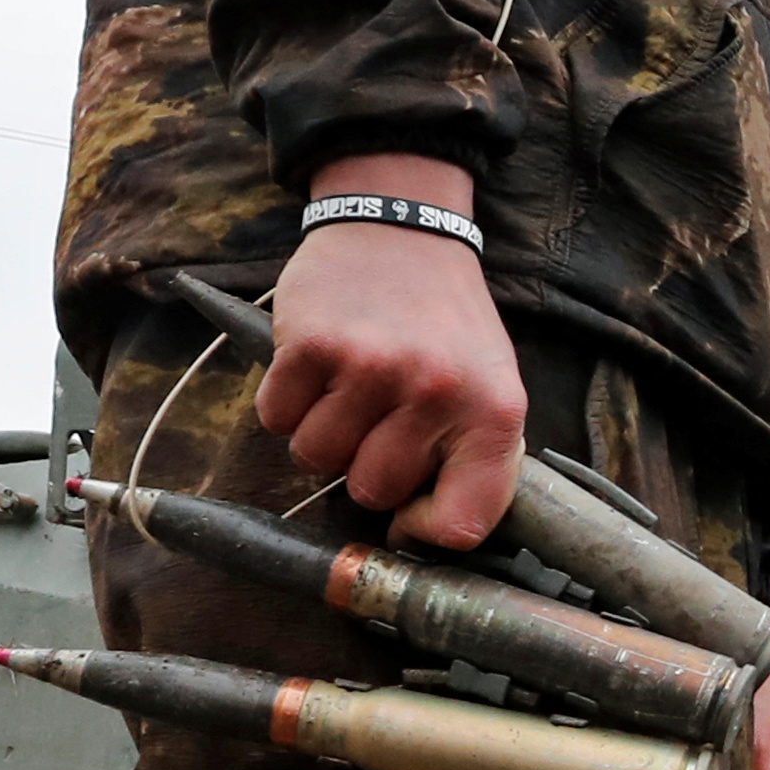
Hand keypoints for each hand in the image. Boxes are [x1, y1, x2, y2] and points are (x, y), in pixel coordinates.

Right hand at [263, 161, 520, 547]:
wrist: (400, 229)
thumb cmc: (445, 323)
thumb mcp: (492, 387)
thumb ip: (473, 461)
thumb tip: (424, 540)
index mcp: (494, 412)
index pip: (461, 525)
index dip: (426, 529)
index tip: (412, 511)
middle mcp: (435, 392)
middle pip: (370, 492)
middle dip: (365, 463)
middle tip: (380, 414)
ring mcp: (371, 368)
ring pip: (315, 460)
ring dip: (322, 432)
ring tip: (350, 385)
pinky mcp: (311, 346)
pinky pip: (276, 419)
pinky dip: (285, 402)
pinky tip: (317, 366)